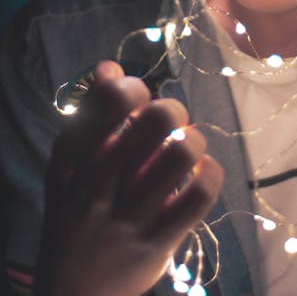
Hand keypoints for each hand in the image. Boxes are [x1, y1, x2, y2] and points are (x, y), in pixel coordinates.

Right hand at [35, 61, 222, 295]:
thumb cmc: (77, 215)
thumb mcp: (71, 166)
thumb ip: (91, 114)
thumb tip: (108, 67)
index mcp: (72, 159)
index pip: (111, 99)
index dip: (134, 87)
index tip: (137, 100)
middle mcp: (98, 185)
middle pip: (158, 119)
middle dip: (173, 110)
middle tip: (169, 123)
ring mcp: (128, 217)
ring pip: (183, 153)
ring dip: (193, 141)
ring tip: (186, 148)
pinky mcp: (158, 245)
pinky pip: (200, 196)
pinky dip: (210, 174)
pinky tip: (199, 175)